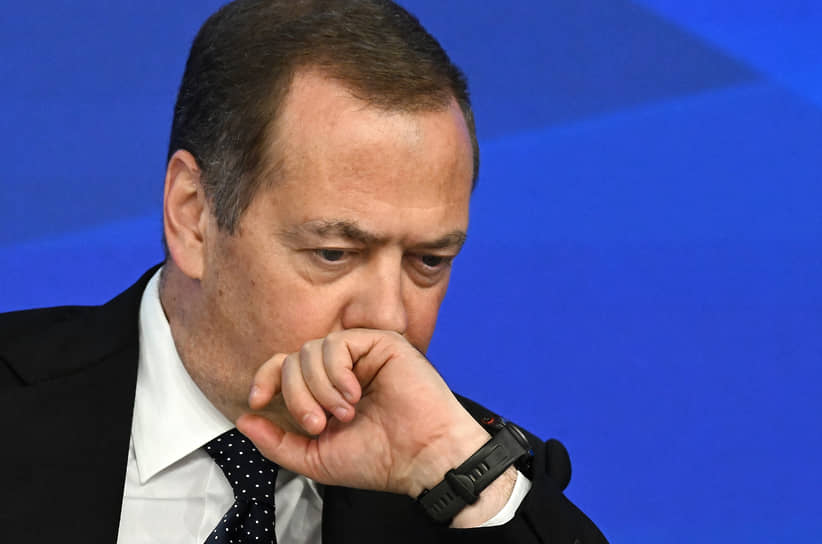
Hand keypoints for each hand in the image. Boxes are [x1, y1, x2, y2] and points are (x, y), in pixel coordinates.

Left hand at [236, 329, 491, 498]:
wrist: (422, 457)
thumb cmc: (379, 460)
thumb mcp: (316, 458)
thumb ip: (277, 442)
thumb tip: (244, 419)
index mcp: (327, 391)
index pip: (284, 368)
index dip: (265, 378)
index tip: (258, 401)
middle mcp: (342, 369)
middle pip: (293, 360)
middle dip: (297, 395)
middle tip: (319, 424)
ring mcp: (362, 354)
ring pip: (311, 351)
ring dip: (319, 388)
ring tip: (345, 413)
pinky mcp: (381, 343)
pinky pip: (338, 344)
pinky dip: (337, 372)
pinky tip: (355, 395)